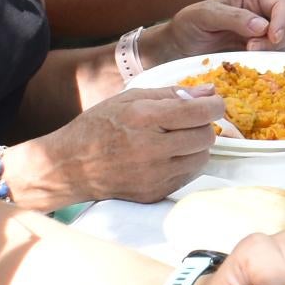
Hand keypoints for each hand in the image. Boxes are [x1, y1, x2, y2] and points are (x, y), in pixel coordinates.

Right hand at [29, 86, 221, 205]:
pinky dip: (184, 163)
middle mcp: (151, 149)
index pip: (199, 112)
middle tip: (189, 121)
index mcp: (144, 119)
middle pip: (205, 136)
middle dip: (203, 125)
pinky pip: (188, 176)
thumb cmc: (100, 126)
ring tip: (174, 139)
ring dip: (196, 146)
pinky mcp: (155, 193)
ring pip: (202, 158)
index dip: (214, 105)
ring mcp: (154, 175)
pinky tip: (165, 156)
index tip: (214, 103)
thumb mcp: (130, 99)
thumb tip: (210, 91)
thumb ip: (172, 94)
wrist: (71, 166)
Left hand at [161, 0, 277, 56]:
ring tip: (248, 57)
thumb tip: (262, 26)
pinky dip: (270, 66)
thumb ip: (232, 16)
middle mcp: (263, 16)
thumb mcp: (203, 15)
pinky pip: (275, 61)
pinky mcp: (259, 57)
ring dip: (275, 54)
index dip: (283, 20)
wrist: (178, 50)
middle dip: (280, 39)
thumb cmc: (188, 25)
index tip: (273, 37)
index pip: (281, 4)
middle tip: (253, 50)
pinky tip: (252, 68)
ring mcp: (262, 38)